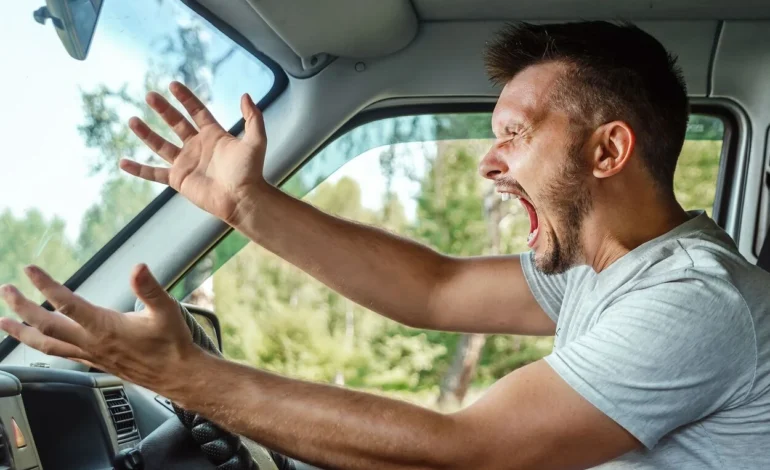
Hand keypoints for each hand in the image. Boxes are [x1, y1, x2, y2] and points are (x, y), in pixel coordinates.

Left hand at [0, 264, 201, 394]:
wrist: (176, 375)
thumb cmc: (172, 344)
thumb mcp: (166, 311)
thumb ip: (150, 288)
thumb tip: (138, 267)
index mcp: (105, 327)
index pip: (67, 303)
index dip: (46, 285)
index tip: (30, 270)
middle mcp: (92, 343)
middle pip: (46, 326)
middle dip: (22, 308)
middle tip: (6, 291)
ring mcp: (90, 354)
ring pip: (46, 345)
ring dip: (22, 332)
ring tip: (5, 322)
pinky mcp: (94, 361)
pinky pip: (60, 354)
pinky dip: (42, 345)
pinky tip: (39, 341)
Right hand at [122, 81, 268, 224]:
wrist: (242, 198)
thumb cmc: (250, 172)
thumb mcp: (256, 140)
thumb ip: (253, 118)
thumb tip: (246, 95)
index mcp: (214, 135)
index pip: (197, 112)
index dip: (186, 98)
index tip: (173, 85)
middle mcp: (197, 146)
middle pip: (176, 123)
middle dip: (163, 109)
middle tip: (150, 95)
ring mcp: (186, 163)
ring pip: (161, 145)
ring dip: (146, 133)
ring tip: (132, 120)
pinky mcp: (178, 179)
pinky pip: (154, 173)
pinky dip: (138, 169)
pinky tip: (123, 162)